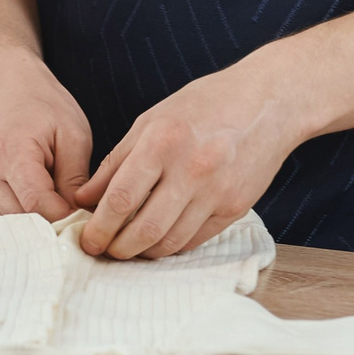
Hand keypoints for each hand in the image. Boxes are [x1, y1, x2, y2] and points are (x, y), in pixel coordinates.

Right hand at [0, 56, 93, 221]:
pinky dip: (23, 219)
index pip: (37, 205)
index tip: (86, 215)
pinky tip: (36, 199)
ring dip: (39, 222)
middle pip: (24, 221)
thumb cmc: (43, 107)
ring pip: (13, 226)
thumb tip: (81, 219)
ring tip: (55, 197)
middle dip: (54, 222)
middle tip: (76, 209)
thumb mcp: (73, 135)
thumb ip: (76, 180)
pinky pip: (3, 222)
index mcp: (11, 152)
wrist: (9, 91)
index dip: (66, 217)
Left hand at [72, 59, 308, 259]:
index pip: (121, 199)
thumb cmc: (204, 105)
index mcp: (162, 142)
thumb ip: (117, 161)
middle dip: (117, 248)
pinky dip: (172, 245)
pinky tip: (159, 239)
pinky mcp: (235, 208)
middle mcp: (191, 169)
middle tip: (103, 250)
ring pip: (171, 242)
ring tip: (129, 247)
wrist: (267, 103)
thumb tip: (86, 199)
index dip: (99, 227)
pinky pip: (196, 240)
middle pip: (145, 229)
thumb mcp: (152, 120)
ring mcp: (217, 192)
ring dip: (144, 252)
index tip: (87, 239)